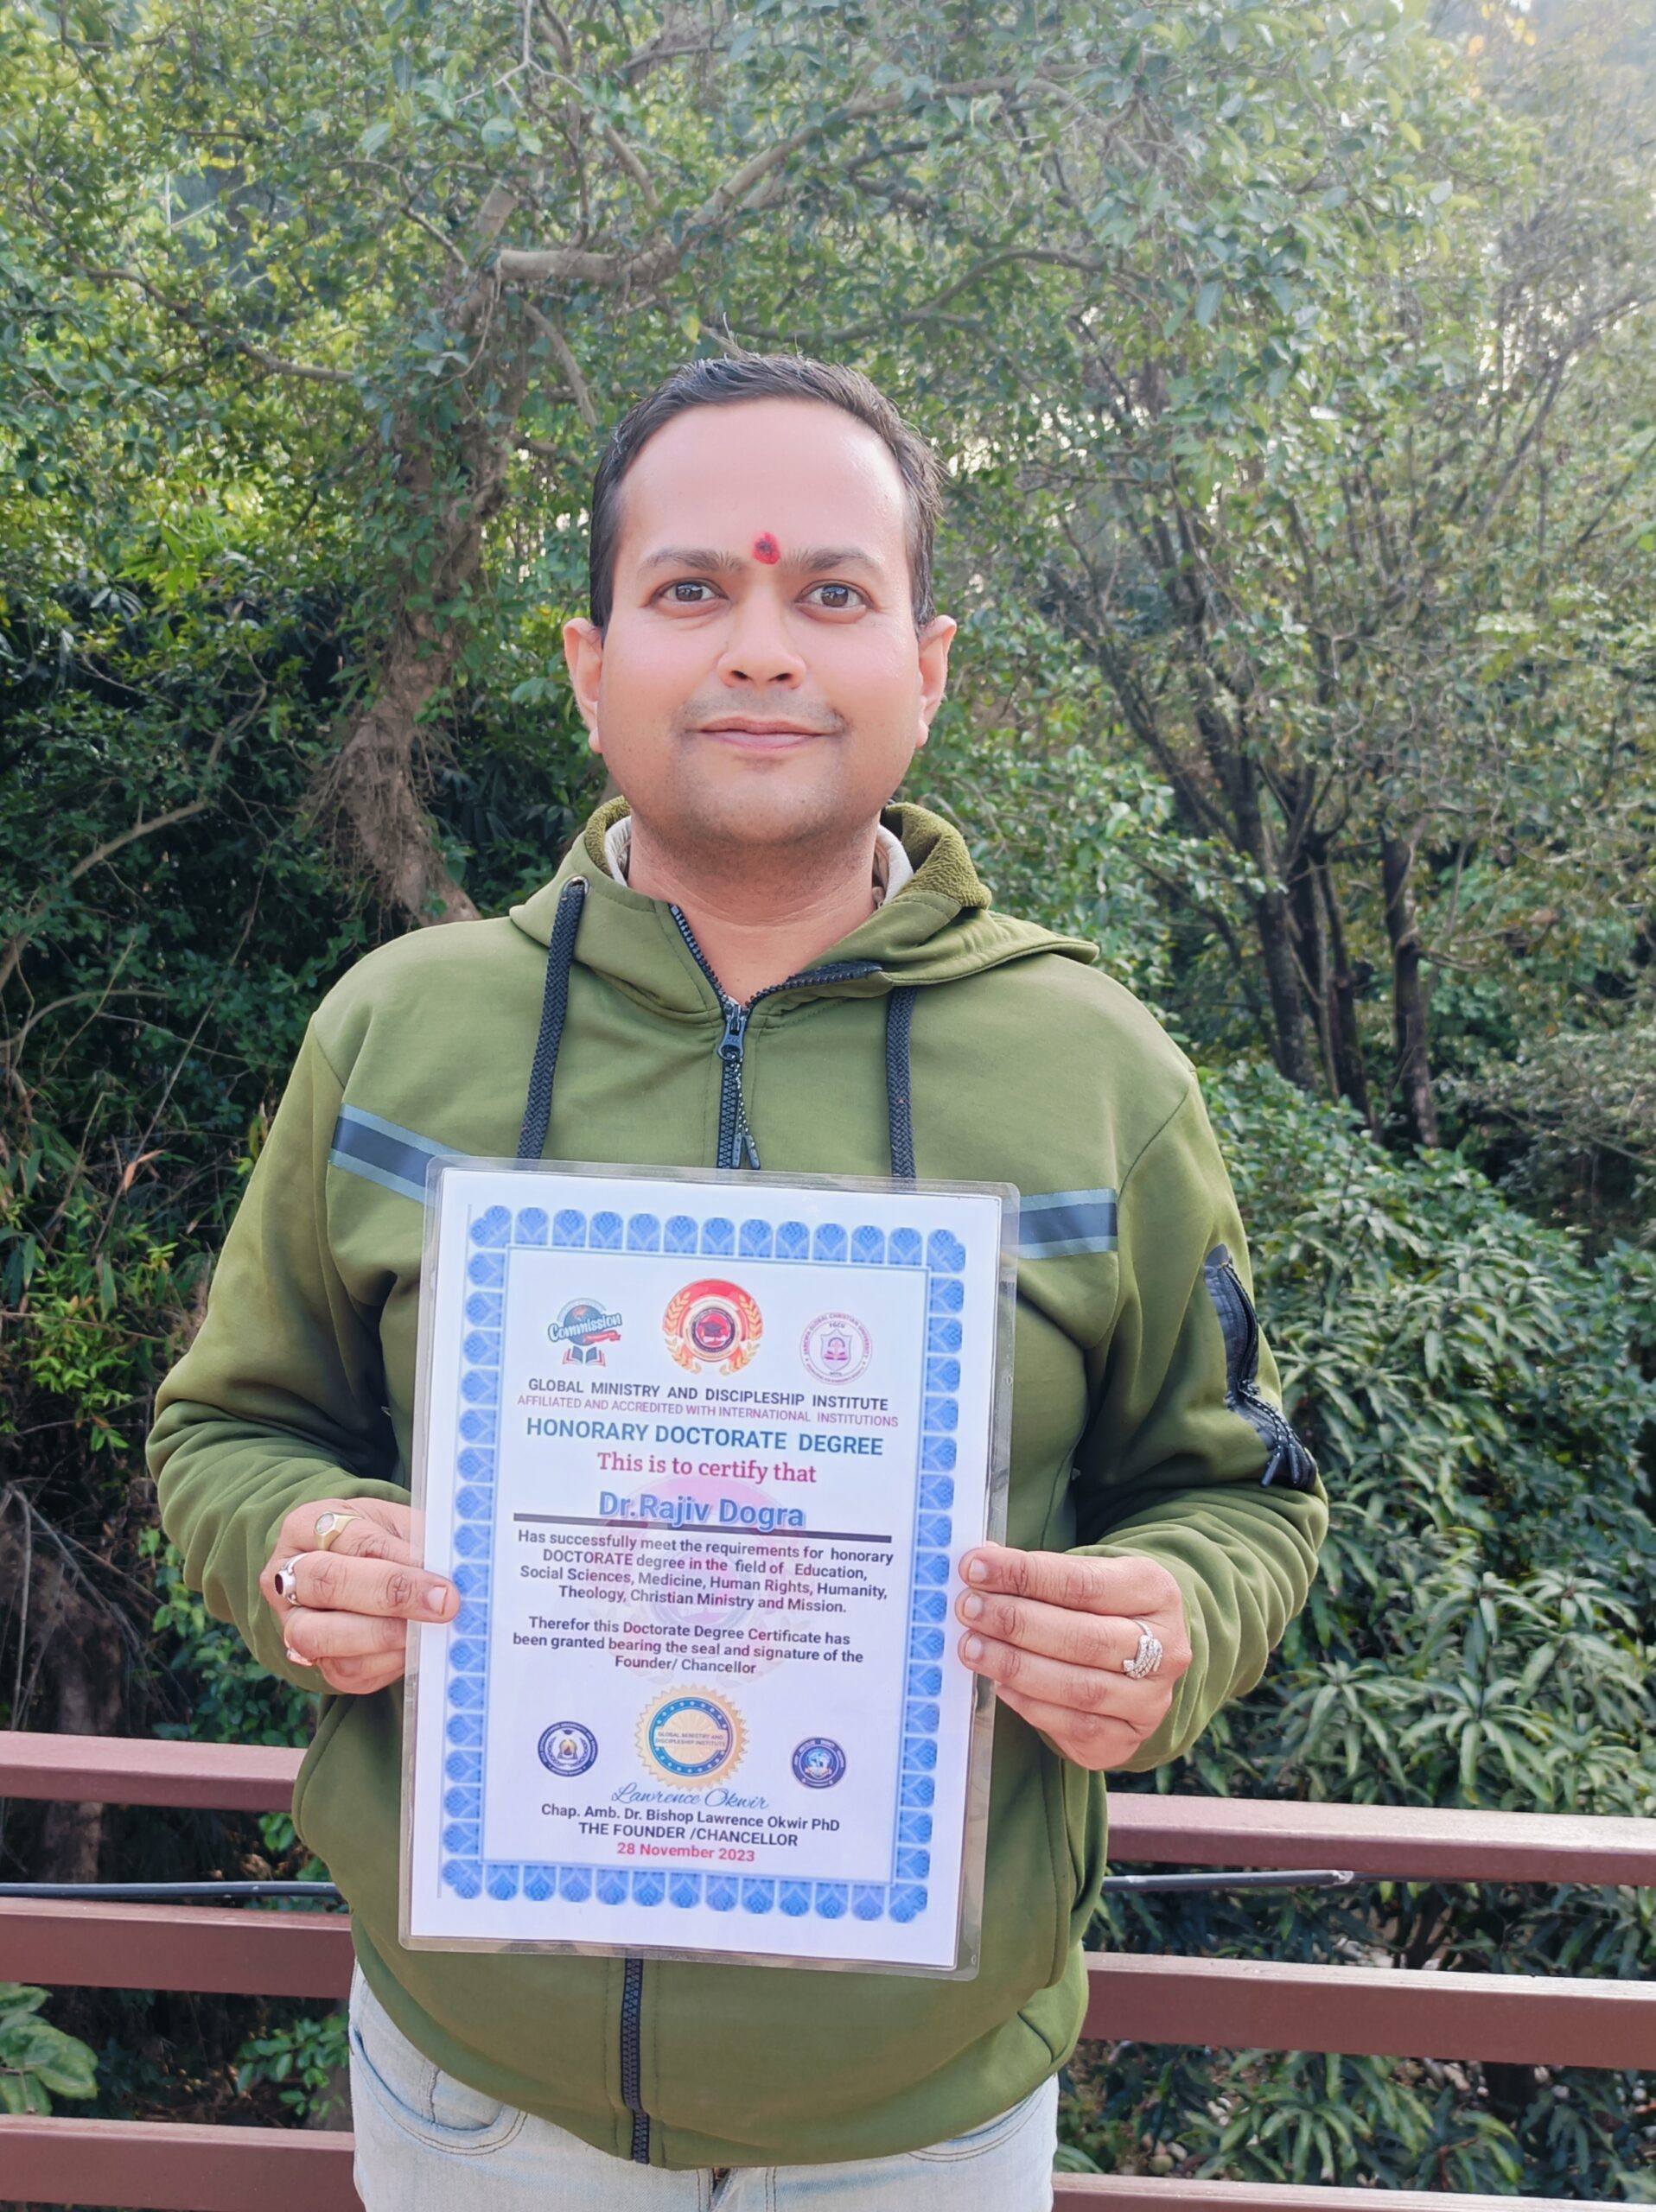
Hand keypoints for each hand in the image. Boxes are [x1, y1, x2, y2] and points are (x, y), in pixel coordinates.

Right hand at [259, 1497, 457, 1694]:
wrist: (355, 1567)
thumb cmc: (380, 1539)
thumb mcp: (396, 1525)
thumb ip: (416, 1545)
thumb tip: (446, 1578)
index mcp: (307, 1526)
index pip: (354, 1542)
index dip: (399, 1565)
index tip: (442, 1585)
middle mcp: (284, 1574)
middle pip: (327, 1584)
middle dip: (390, 1597)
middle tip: (441, 1606)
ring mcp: (292, 1621)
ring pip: (319, 1636)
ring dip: (381, 1637)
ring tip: (425, 1632)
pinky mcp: (310, 1661)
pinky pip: (340, 1671)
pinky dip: (382, 1663)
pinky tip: (412, 1649)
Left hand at [955, 1542, 1190, 1770]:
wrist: (1143, 1655)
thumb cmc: (1101, 1606)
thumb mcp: (1085, 1575)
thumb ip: (1039, 1572)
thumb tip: (982, 1561)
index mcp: (1156, 1592)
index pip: (1083, 1583)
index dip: (1025, 1575)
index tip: (976, 1568)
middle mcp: (1166, 1649)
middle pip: (1085, 1639)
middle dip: (1017, 1623)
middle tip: (969, 1610)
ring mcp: (1150, 1700)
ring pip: (1080, 1688)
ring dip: (1017, 1667)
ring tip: (973, 1648)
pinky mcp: (1128, 1739)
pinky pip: (1075, 1727)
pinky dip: (1031, 1706)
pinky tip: (1000, 1685)